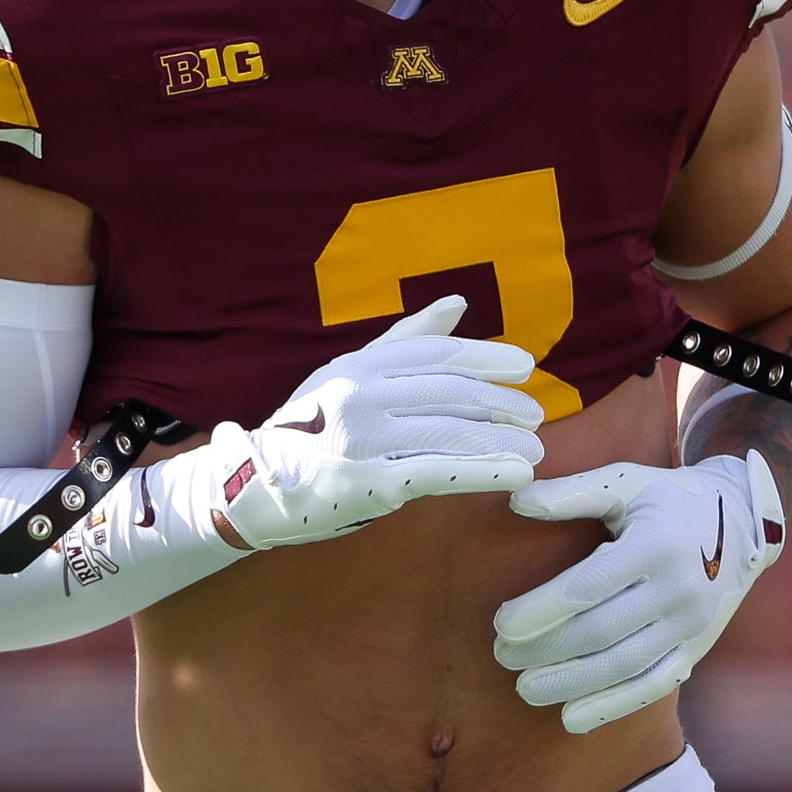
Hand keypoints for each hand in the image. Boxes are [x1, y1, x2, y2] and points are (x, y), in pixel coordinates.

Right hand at [207, 295, 545, 550]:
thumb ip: (405, 340)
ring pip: (453, 433)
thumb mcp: (347, 372)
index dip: (488, 357)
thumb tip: (458, 303)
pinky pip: (441, 474)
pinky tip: (517, 474)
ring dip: (503, 441)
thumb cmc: (310, 426)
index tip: (524, 367)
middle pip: (451, 393)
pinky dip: (486, 472)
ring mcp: (364, 439)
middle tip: (536, 415)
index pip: (438, 353)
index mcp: (360, 364)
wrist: (255, 487)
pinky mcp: (369, 484)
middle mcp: (362, 395)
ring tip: (536, 450)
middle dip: (501, 403)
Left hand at [491, 452, 778, 733]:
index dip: (541, 610)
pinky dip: (613, 706)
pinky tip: (572, 717)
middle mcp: (678, 589)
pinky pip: (654, 686)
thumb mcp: (625, 483)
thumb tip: (517, 500)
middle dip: (546, 649)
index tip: (501, 624)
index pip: (588, 587)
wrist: (741, 522)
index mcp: (655, 543)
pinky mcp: (697, 649)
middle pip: (602, 631)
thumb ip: (572, 493)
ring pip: (625, 666)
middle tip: (502, 656)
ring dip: (571, 683)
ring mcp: (691, 624)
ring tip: (525, 689)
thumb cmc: (668, 499)